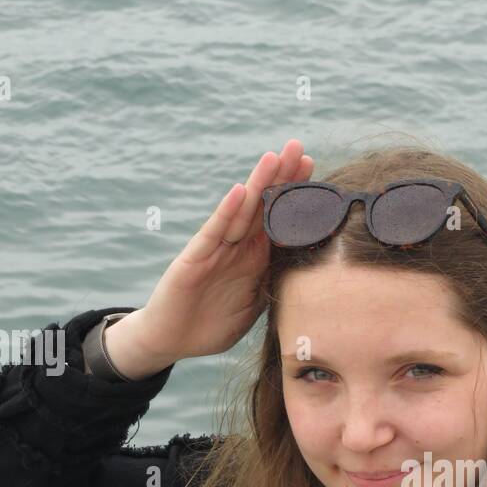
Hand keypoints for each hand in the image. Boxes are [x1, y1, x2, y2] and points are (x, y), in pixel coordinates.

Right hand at [128, 139, 313, 363]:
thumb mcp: (254, 304)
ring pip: (240, 212)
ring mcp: (215, 250)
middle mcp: (236, 247)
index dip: (293, 194)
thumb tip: (313, 275)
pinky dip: (226, 213)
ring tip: (273, 157)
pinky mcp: (194, 261)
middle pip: (262, 205)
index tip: (313, 167)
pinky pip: (213, 234)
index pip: (277, 219)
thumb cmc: (213, 324)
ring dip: (257, 184)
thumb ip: (275, 284)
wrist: (172, 340)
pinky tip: (240, 191)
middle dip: (280, 177)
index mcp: (253, 257)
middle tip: (298, 146)